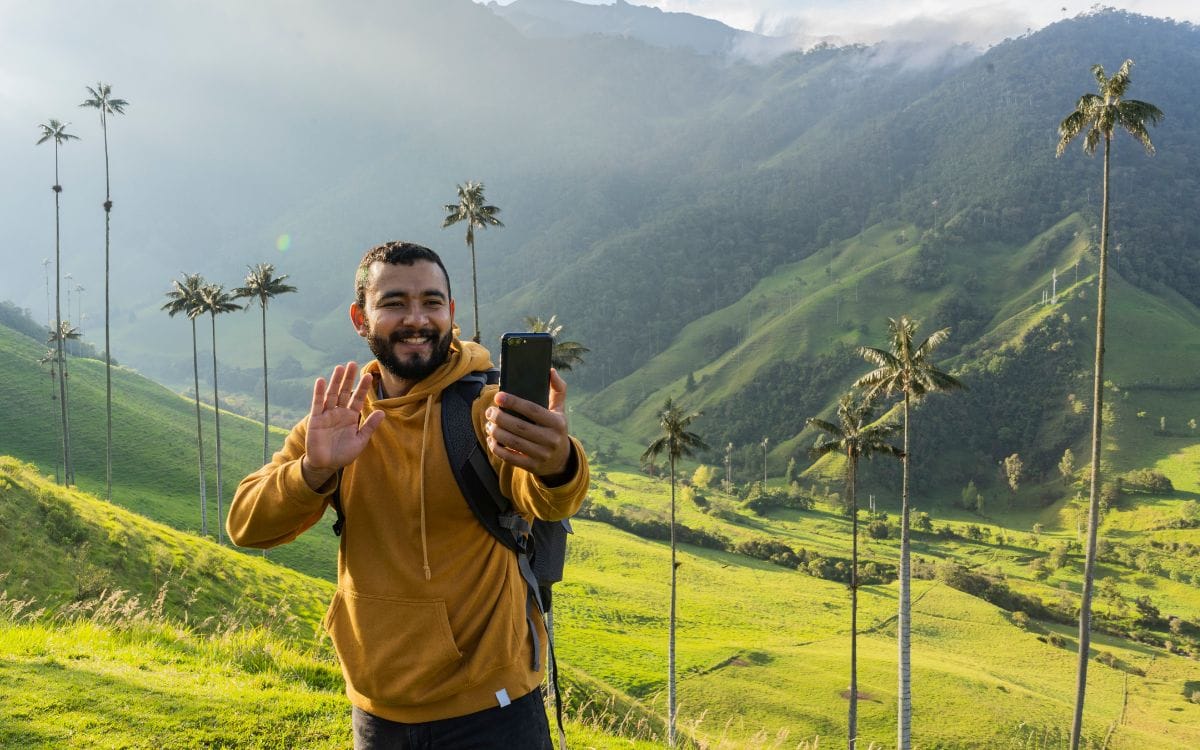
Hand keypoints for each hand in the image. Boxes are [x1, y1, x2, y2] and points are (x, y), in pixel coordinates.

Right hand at [301, 361, 384, 490]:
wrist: (326, 465)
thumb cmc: (344, 453)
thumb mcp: (360, 440)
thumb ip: (369, 426)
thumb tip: (382, 412)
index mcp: (351, 417)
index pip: (358, 399)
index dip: (363, 388)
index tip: (369, 376)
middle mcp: (339, 413)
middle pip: (345, 392)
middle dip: (349, 379)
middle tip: (353, 364)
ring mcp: (327, 415)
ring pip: (332, 395)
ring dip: (335, 381)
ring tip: (340, 368)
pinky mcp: (316, 419)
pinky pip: (317, 404)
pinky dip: (319, 393)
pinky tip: (321, 381)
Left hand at [486, 368, 571, 479]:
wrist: (561, 461)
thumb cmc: (556, 429)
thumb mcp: (560, 410)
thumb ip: (557, 390)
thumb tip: (550, 371)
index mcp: (557, 423)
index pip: (532, 410)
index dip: (514, 402)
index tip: (498, 396)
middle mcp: (551, 439)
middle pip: (519, 427)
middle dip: (500, 418)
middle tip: (489, 411)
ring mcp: (542, 455)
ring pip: (513, 442)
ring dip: (496, 432)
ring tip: (489, 425)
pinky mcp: (533, 466)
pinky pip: (511, 458)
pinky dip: (498, 449)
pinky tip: (492, 440)